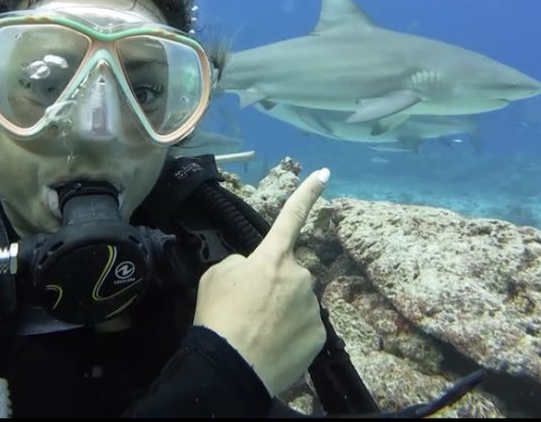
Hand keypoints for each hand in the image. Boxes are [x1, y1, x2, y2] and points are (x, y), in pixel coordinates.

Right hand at [193, 167, 329, 396]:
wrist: (230, 368)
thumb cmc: (218, 317)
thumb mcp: (216, 277)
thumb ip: (240, 264)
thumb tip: (254, 270)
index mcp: (272, 258)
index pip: (291, 216)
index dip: (308, 193)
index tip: (325, 173)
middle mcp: (299, 276)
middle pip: (289, 274)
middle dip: (275, 287)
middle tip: (250, 310)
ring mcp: (312, 307)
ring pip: (298, 302)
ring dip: (282, 312)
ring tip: (258, 331)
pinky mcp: (320, 336)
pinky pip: (305, 328)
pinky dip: (290, 335)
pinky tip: (272, 346)